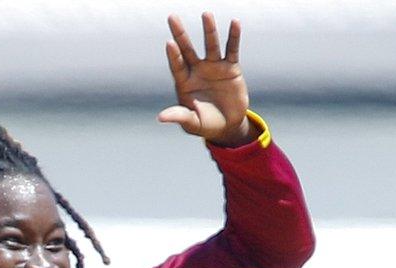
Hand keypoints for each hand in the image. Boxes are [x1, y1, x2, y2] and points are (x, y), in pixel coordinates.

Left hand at [158, 12, 251, 145]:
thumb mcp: (192, 123)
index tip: (169, 43)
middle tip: (171, 17)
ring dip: (208, 30)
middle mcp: (197, 70)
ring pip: (210, 45)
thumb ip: (179, 116)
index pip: (177, 66)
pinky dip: (233, 37)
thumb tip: (160, 118)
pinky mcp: (231, 67)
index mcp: (185, 83)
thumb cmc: (206, 125)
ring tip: (206, 14)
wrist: (228, 125)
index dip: (173, 56)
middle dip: (180, 34)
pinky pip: (232, 49)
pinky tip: (235, 23)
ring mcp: (214, 67)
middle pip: (187, 49)